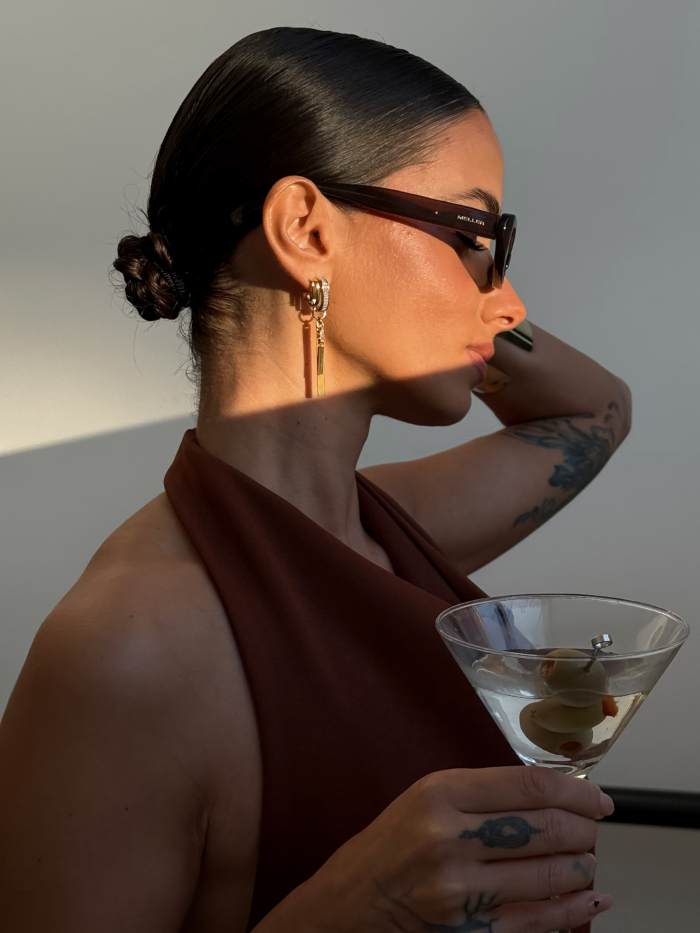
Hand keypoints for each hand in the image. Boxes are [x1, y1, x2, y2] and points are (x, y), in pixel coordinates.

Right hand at [274, 766, 613, 932]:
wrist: (349, 906)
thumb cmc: (389, 847)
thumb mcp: (425, 798)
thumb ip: (483, 793)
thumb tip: (554, 793)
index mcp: (440, 793)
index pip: (530, 786)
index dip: (576, 791)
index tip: (596, 797)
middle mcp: (450, 838)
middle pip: (547, 828)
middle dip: (584, 829)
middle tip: (593, 828)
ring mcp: (460, 891)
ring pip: (550, 874)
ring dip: (583, 868)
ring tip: (588, 861)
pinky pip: (538, 920)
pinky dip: (573, 911)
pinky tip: (588, 901)